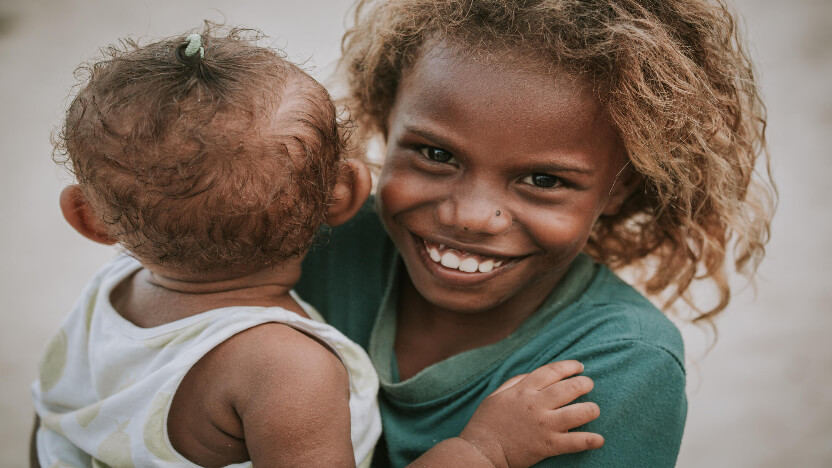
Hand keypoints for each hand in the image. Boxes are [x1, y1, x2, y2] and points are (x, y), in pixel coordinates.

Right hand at [459, 360, 602, 467]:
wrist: (481, 449)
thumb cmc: (486, 422)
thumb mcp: (497, 395)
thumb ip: (515, 382)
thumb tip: (532, 375)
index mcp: (524, 390)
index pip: (552, 371)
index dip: (569, 366)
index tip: (579, 366)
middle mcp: (536, 404)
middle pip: (569, 388)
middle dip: (584, 384)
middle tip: (589, 385)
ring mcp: (544, 425)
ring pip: (578, 412)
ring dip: (591, 409)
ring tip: (595, 409)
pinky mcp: (548, 445)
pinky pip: (576, 442)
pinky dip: (590, 440)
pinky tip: (599, 439)